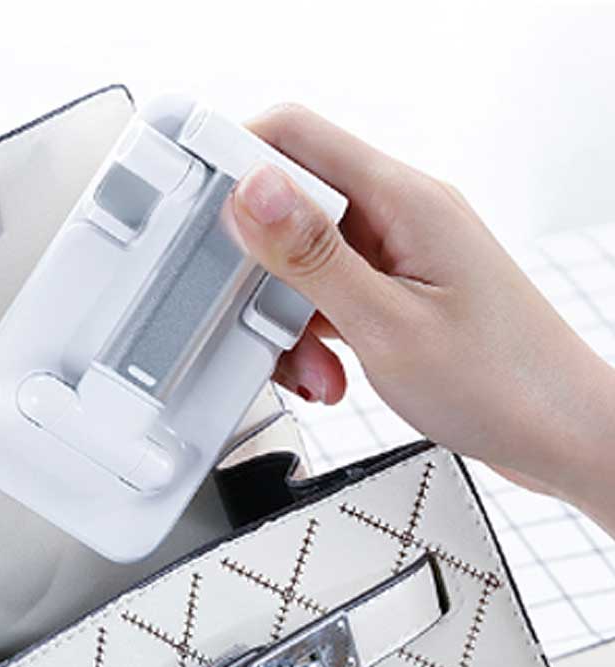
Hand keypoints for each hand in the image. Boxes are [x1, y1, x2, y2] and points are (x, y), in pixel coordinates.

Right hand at [231, 104, 614, 535]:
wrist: (561, 435)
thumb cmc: (503, 385)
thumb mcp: (388, 326)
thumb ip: (313, 258)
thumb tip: (253, 191)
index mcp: (405, 201)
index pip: (295, 138)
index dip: (234, 165)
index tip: (198, 220)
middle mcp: (400, 217)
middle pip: (292, 209)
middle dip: (263, 274)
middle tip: (265, 325)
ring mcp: (398, 256)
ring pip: (304, 265)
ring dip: (290, 320)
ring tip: (316, 370)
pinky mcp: (396, 292)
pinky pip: (329, 298)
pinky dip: (314, 338)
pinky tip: (331, 374)